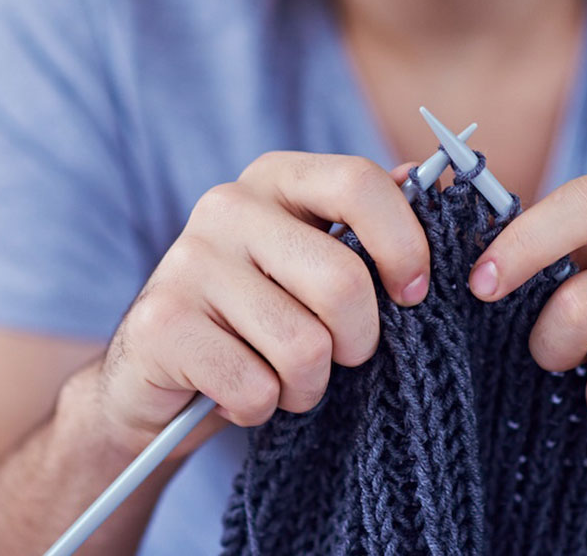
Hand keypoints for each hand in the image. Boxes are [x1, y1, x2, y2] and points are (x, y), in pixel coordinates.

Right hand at [85, 153, 430, 454]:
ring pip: (304, 346)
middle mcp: (228, 205)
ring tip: (282, 378)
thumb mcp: (313, 258)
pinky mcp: (162, 323)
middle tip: (340, 356)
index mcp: (276, 177)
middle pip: (343, 282)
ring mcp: (188, 261)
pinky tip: (235, 392)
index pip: (360, 183)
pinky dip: (259, 408)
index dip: (404, 245)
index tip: (414, 294)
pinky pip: (255, 388)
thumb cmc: (258, 314)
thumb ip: (367, 223)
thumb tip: (432, 183)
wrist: (154, 372)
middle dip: (359, 342)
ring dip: (307, 386)